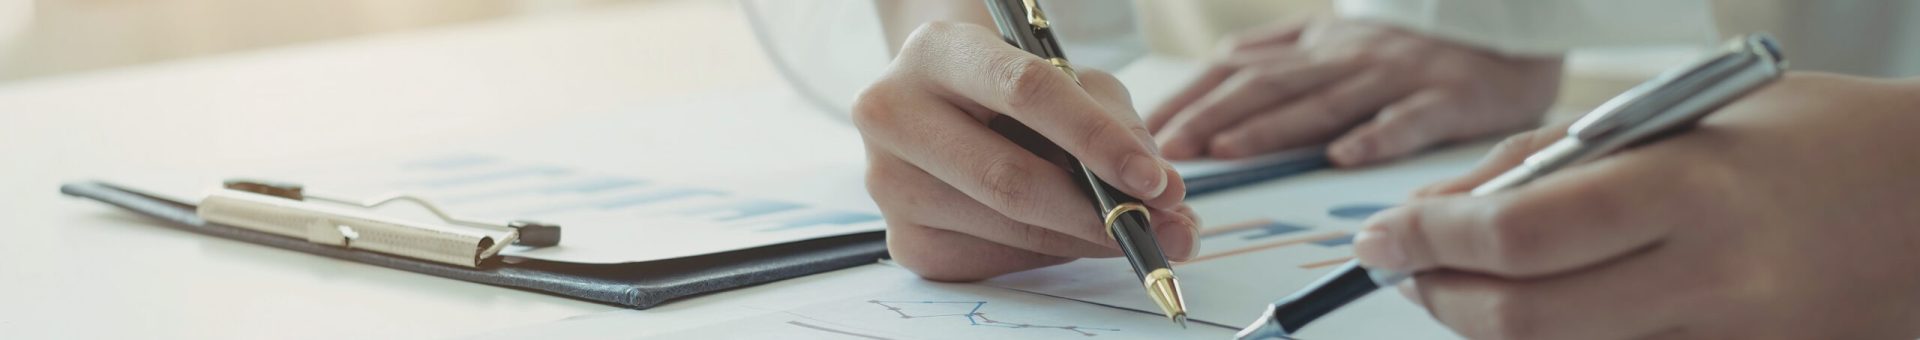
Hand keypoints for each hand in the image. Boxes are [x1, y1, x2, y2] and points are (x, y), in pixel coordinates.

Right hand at [852, 22, 1199, 280]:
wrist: (947, 112)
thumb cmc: (1018, 94)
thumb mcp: (1071, 86)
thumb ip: (1119, 132)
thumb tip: (1168, 201)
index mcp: (938, 50)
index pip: (1026, 91)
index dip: (1097, 139)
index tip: (1155, 181)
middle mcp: (892, 112)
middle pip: (1009, 177)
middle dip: (1097, 212)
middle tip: (1161, 228)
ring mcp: (889, 182)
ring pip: (1006, 226)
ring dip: (1082, 238)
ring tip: (1125, 229)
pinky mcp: (904, 240)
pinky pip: (994, 261)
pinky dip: (1047, 254)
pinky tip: (1064, 232)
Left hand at [1146, 18, 1562, 165]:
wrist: (1504, 29)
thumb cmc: (1410, 47)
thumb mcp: (1336, 37)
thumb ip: (1280, 53)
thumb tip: (1219, 67)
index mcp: (1315, 47)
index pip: (1238, 68)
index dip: (1193, 96)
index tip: (1150, 128)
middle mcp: (1345, 58)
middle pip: (1269, 85)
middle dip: (1213, 116)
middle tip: (1168, 147)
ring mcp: (1393, 77)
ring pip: (1324, 102)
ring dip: (1272, 128)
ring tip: (1229, 151)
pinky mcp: (1445, 98)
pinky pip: (1407, 119)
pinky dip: (1375, 136)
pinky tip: (1345, 157)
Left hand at [1353, 73, 1919, 338]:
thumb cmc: (1822, 138)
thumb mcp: (1692, 114)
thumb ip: (1566, 159)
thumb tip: (1455, 205)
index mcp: (1691, 188)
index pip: (1519, 232)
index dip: (1428, 240)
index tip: (1379, 234)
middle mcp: (1710, 279)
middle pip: (1522, 318)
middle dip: (1436, 294)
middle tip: (1401, 266)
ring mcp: (1731, 339)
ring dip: (1485, 325)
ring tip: (1461, 284)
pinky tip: (1549, 309)